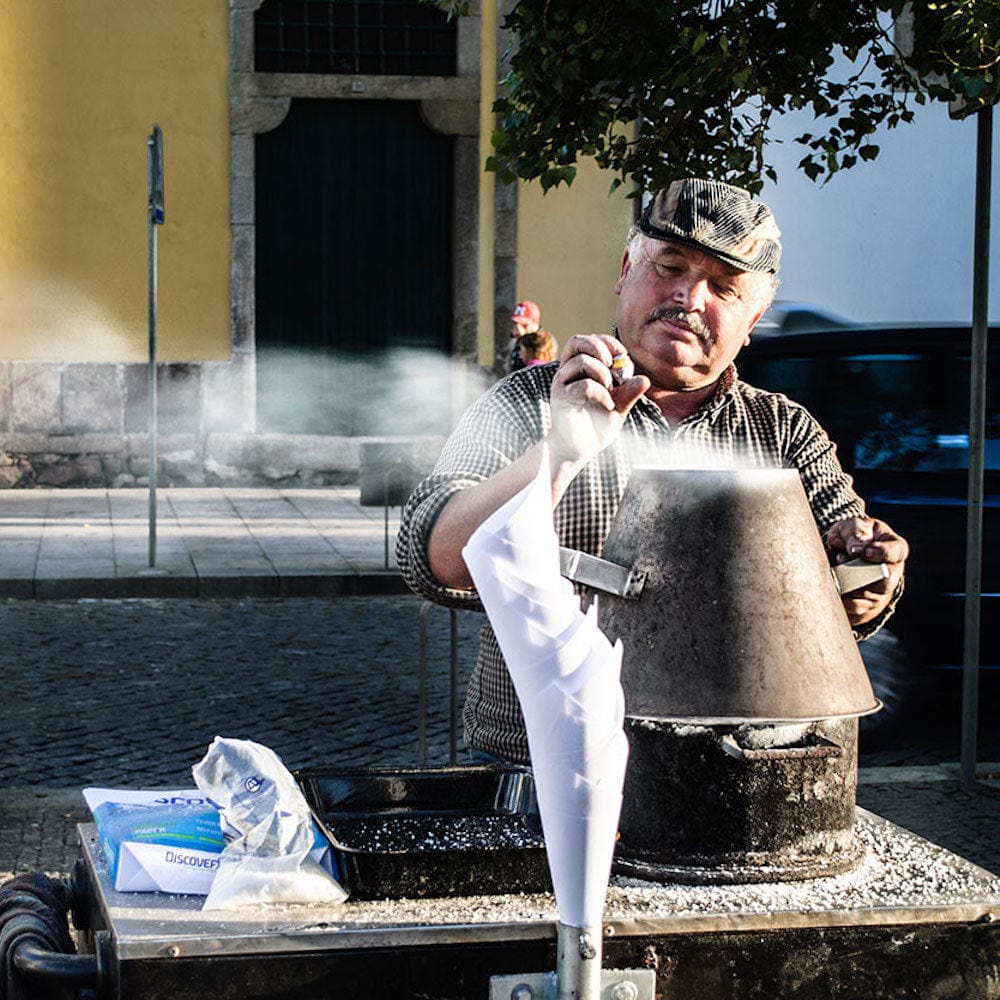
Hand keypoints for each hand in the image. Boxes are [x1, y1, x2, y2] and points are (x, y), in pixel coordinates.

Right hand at [546, 334, 649, 468]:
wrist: (577, 450)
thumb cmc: (594, 426)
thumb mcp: (618, 406)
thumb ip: (628, 393)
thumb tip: (645, 380)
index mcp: (577, 369)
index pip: (587, 341)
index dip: (606, 342)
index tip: (623, 356)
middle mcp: (566, 373)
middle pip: (576, 341)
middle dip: (600, 347)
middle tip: (614, 365)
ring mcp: (561, 385)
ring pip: (581, 362)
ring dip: (603, 373)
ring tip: (611, 390)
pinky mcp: (561, 400)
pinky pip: (584, 386)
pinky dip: (601, 393)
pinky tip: (608, 405)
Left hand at [826, 516, 908, 626]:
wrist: (842, 554)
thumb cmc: (851, 536)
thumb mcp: (851, 526)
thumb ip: (855, 533)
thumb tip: (856, 549)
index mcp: (895, 547)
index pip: (896, 552)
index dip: (882, 553)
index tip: (865, 552)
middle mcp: (893, 572)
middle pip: (884, 581)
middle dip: (859, 572)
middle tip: (841, 559)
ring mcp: (882, 592)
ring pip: (865, 594)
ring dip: (846, 582)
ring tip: (835, 567)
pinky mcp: (867, 606)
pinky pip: (853, 605)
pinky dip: (840, 594)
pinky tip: (833, 582)